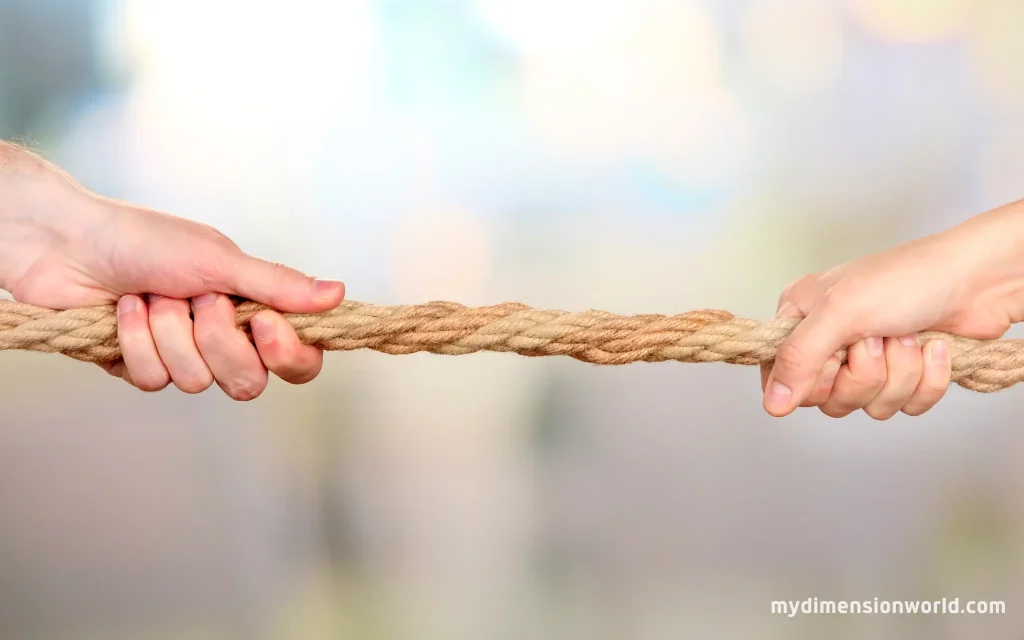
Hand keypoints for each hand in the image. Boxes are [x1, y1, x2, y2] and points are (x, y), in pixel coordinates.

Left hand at [0, 142, 344, 399]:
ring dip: (168, 332)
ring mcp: (183, 356)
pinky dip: (135, 341)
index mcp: (254, 311)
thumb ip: (278, 285)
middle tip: (197, 300)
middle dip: (217, 340)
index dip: (287, 354)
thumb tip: (338, 293)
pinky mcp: (141, 367)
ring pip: (196, 382)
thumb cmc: (147, 240)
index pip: (299, 361)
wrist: (68, 242)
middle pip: (249, 383)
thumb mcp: (220, 260)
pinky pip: (152, 381)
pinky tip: (125, 310)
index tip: (261, 322)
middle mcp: (224, 339)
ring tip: (152, 296)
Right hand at [761, 201, 1023, 418]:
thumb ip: (798, 359)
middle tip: (877, 340)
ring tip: (908, 337)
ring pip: (868, 405)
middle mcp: (830, 340)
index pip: (780, 377)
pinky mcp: (904, 375)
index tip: (832, 359)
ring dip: (899, 374)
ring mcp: (868, 360)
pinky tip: (932, 348)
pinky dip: (926, 380)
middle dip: (863, 375)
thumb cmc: (906, 278)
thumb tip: (771, 405)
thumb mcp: (840, 314)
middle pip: (828, 399)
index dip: (809, 380)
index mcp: (801, 318)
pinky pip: (905, 406)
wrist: (978, 279)